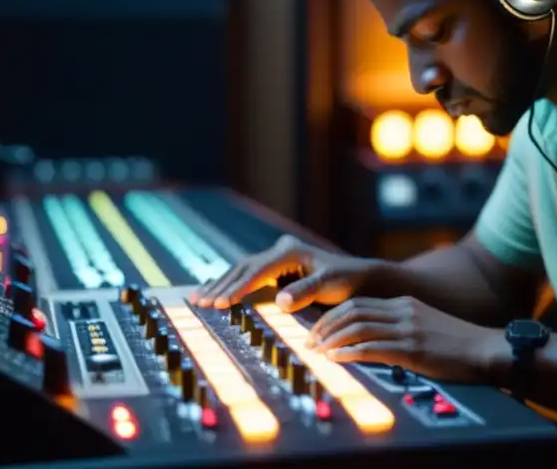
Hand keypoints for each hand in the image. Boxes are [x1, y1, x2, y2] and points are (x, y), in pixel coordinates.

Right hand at [191, 235, 380, 310]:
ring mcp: (277, 259)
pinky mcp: (276, 269)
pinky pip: (247, 276)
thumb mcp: (329, 285)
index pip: (257, 271)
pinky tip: (213, 293)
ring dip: (221, 285)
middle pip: (243, 268)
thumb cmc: (346, 281)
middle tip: (199, 303)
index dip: (237, 288)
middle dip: (221, 286)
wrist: (359, 277)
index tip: (221, 304)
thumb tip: (280, 301)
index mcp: (289, 252)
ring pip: (241, 270)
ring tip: (197, 299)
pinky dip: (230, 285)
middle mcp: (280, 251)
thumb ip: (306, 291)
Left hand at [307, 296, 506, 382]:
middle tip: (309, 340)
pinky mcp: (413, 348)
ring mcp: (408, 329)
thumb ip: (401, 326)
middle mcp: (404, 311)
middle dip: (326, 325)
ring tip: (317, 351)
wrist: (485, 348)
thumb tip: (373, 338)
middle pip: (353, 310)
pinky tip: (337, 358)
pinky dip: (350, 352)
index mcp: (405, 303)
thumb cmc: (458, 343)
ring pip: (359, 327)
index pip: (358, 303)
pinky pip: (373, 347)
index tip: (318, 330)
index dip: (333, 316)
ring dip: (333, 339)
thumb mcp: (426, 325)